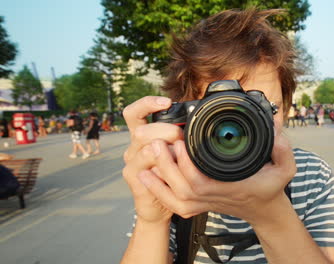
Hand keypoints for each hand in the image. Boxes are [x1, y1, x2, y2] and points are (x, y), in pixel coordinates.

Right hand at [122, 96, 183, 223]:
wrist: (159, 206)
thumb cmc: (171, 176)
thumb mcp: (177, 153)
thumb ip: (181, 137)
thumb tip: (198, 123)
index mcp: (142, 136)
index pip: (135, 112)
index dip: (147, 104)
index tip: (167, 102)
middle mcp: (133, 146)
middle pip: (142, 130)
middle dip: (165, 131)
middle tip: (182, 137)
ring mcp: (131, 162)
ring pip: (145, 147)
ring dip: (166, 149)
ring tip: (180, 154)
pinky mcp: (133, 177)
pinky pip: (145, 167)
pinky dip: (162, 166)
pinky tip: (172, 168)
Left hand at [138, 133, 296, 223]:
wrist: (264, 209)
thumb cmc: (271, 187)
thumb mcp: (285, 168)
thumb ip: (282, 148)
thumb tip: (275, 126)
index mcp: (231, 188)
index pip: (202, 182)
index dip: (186, 165)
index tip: (179, 142)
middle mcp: (215, 198)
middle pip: (182, 189)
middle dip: (166, 166)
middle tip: (158, 142)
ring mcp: (205, 204)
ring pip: (174, 198)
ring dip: (158, 178)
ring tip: (150, 154)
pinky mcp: (199, 205)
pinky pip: (174, 203)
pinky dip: (159, 191)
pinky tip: (147, 176)